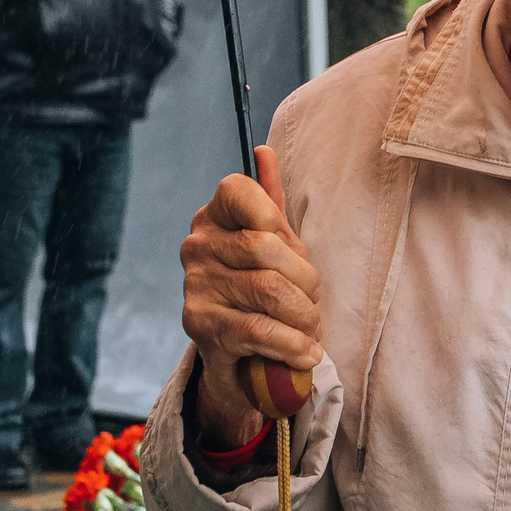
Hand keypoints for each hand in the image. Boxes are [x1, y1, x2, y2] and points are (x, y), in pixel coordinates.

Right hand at [182, 145, 322, 447]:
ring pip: (269, 290)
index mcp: (215, 217)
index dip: (270, 212)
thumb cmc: (259, 290)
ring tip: (313, 331)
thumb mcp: (272, 245)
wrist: (239, 358)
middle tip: (314, 301)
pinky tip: (306, 352)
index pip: (236, 189)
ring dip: (304, 317)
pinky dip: (292, 344)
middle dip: (306, 280)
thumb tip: (264, 151)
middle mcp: (198, 247)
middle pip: (266, 247)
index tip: (289, 243)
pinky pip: (258, 329)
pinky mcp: (200, 327)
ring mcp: (196, 286)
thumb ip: (270, 202)